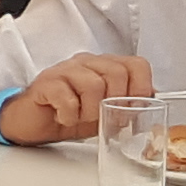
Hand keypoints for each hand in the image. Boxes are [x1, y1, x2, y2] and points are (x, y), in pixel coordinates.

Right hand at [6, 51, 153, 146]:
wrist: (33, 122)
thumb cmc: (69, 114)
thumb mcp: (105, 112)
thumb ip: (126, 104)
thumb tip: (152, 101)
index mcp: (104, 66)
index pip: (136, 65)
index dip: (141, 88)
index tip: (134, 109)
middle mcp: (86, 63)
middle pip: (117, 73)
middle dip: (116, 102)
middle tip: (104, 118)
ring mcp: (65, 70)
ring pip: (93, 85)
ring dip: (90, 111)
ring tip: (81, 118)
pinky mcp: (46, 83)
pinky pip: (67, 97)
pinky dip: (70, 115)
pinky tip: (64, 118)